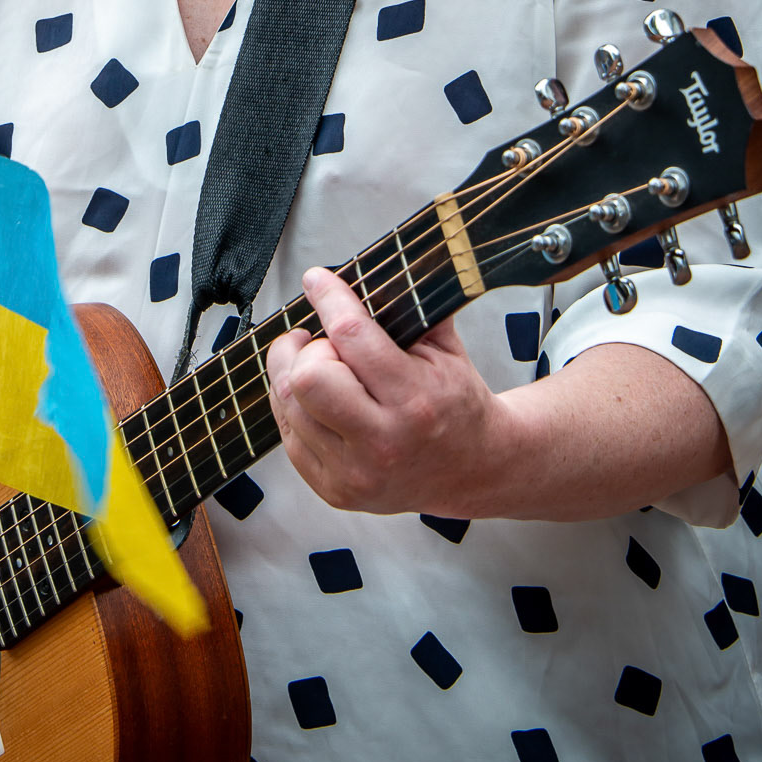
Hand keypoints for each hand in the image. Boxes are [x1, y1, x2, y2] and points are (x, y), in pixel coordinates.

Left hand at [265, 267, 514, 516]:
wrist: (474, 469)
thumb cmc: (456, 404)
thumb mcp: (446, 351)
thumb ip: (409, 309)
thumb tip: (365, 271)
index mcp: (415, 401)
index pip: (352, 338)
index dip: (329, 299)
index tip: (317, 280)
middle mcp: (382, 442)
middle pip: (307, 378)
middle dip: (306, 349)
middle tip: (321, 343)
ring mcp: (355, 472)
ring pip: (288, 404)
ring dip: (294, 375)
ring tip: (320, 367)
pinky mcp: (334, 490)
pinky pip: (288, 434)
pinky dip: (295, 407)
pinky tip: (319, 400)